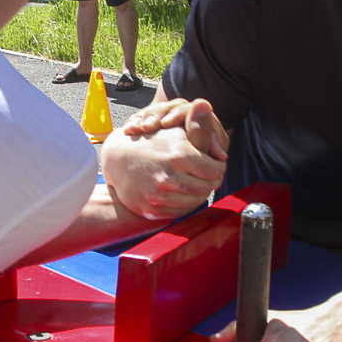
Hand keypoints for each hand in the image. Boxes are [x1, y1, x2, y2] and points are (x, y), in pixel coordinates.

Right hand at [101, 98, 228, 219]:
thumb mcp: (175, 130)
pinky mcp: (152, 210)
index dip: (218, 167)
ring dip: (200, 193)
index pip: (215, 170)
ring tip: (196, 183)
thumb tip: (223, 150)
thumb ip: (202, 133)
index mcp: (178, 155)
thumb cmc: (152, 141)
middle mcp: (168, 177)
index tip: (214, 164)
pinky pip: (181, 211)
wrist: (118, 159)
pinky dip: (185, 203)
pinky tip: (182, 192)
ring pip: (196, 202)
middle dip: (211, 181)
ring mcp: (159, 196)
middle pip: (207, 187)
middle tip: (208, 175)